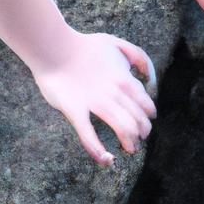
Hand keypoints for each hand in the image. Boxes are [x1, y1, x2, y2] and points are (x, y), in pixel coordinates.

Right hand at [32, 29, 157, 165]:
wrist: (53, 47)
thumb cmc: (84, 46)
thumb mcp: (118, 44)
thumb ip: (138, 57)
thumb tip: (149, 77)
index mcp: (125, 79)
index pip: (145, 104)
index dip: (148, 114)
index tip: (147, 120)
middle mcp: (114, 94)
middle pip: (137, 119)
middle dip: (142, 131)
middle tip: (140, 138)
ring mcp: (94, 104)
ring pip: (121, 128)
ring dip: (130, 142)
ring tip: (131, 148)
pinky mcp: (75, 111)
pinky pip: (87, 135)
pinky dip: (98, 150)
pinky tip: (106, 160)